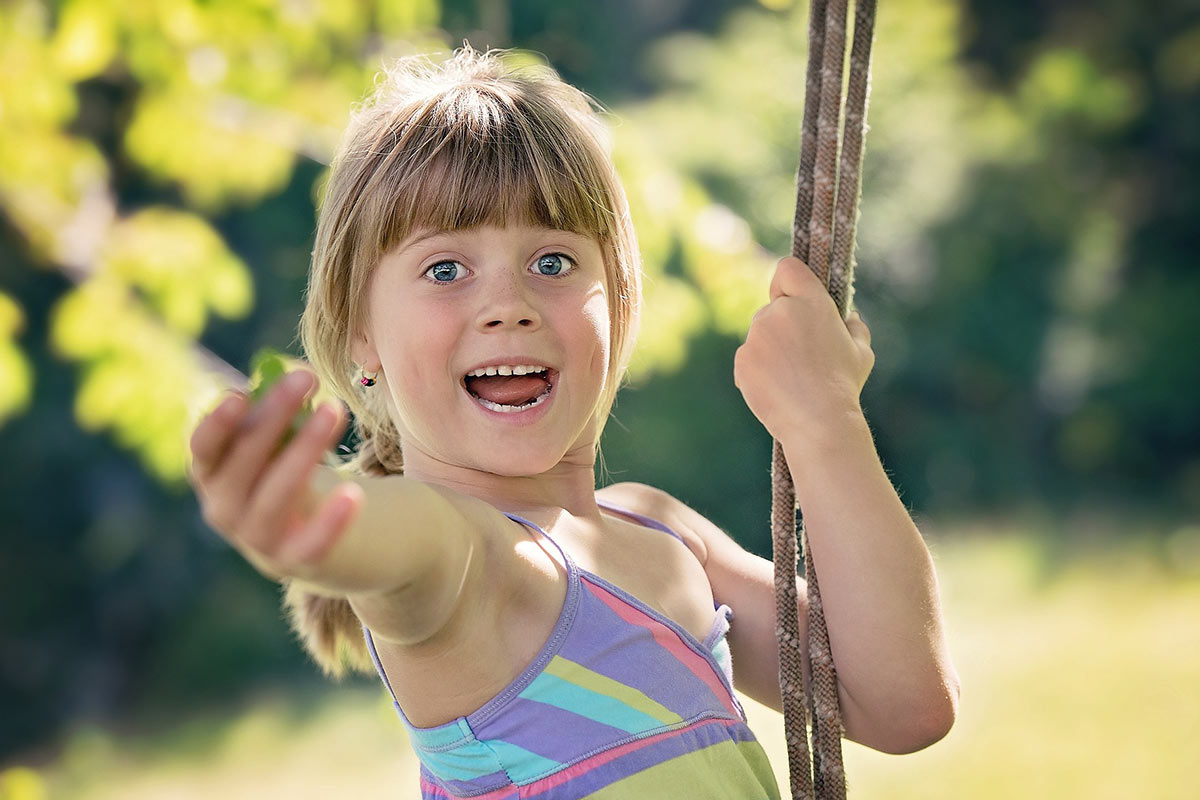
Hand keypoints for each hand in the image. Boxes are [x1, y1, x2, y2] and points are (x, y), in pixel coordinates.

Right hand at [187, 369, 361, 579]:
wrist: (307, 536)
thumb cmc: (284, 471)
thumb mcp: (273, 442)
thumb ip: (274, 414)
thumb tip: (291, 377)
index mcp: (211, 474)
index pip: (204, 448)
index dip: (218, 424)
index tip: (240, 395)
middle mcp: (224, 508)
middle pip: (244, 461)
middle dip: (275, 416)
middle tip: (306, 377)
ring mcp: (256, 539)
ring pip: (276, 494)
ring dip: (305, 449)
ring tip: (335, 409)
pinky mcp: (293, 560)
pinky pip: (311, 543)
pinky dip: (331, 521)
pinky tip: (354, 493)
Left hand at [734, 256, 873, 442]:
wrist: (818, 423)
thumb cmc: (844, 386)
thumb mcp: (861, 351)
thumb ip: (853, 327)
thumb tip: (848, 316)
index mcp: (812, 303)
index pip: (787, 268)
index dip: (789, 282)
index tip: (793, 298)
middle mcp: (780, 312)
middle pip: (772, 306)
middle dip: (783, 324)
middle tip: (802, 354)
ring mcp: (757, 336)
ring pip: (759, 333)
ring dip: (770, 348)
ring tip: (791, 376)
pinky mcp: (742, 360)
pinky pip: (748, 357)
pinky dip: (758, 369)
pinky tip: (777, 387)